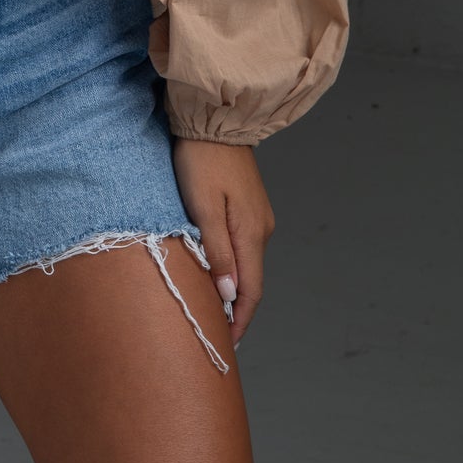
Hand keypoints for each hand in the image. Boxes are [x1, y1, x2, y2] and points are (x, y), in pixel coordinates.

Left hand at [170, 139, 275, 346]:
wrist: (215, 118)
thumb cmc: (201, 160)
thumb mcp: (202, 207)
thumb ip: (216, 251)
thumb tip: (228, 293)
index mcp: (251, 233)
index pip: (251, 290)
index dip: (239, 320)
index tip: (226, 344)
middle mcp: (261, 229)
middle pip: (251, 280)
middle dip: (235, 309)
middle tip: (214, 332)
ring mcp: (257, 216)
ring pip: (246, 263)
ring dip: (232, 287)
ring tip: (211, 308)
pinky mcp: (248, 206)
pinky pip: (242, 246)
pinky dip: (232, 266)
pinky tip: (215, 271)